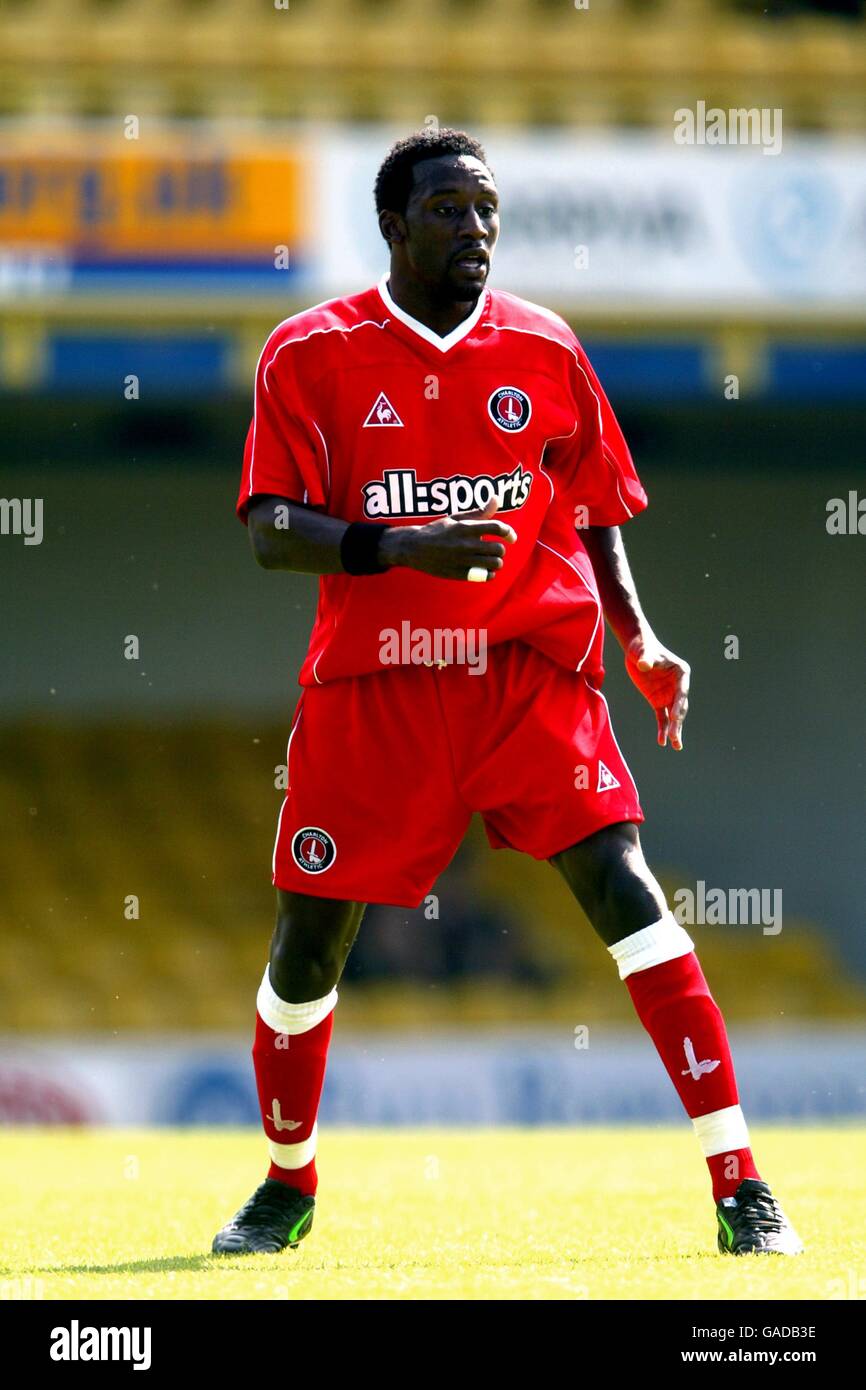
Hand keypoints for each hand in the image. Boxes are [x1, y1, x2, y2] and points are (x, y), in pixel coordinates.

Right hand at [380, 495, 516, 580]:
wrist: (414, 548)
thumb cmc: (438, 531)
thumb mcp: (457, 518)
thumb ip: (479, 512)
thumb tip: (496, 498)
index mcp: (467, 528)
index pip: (498, 528)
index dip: (509, 533)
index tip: (511, 537)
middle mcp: (466, 544)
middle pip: (499, 548)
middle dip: (500, 550)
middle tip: (494, 550)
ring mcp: (463, 560)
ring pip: (495, 563)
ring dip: (496, 562)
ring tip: (490, 560)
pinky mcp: (459, 573)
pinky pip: (485, 576)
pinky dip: (489, 574)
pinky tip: (484, 571)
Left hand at [625, 633, 689, 749]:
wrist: (636, 648)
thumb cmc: (643, 646)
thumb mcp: (644, 651)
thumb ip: (646, 658)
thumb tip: (644, 665)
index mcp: (681, 673)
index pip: (682, 692)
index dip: (679, 704)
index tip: (675, 717)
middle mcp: (678, 686)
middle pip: (680, 706)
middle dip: (678, 722)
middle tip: (675, 737)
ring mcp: (669, 694)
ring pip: (673, 716)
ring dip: (674, 730)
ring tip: (676, 745)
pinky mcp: (658, 700)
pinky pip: (662, 717)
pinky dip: (662, 729)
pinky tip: (662, 742)